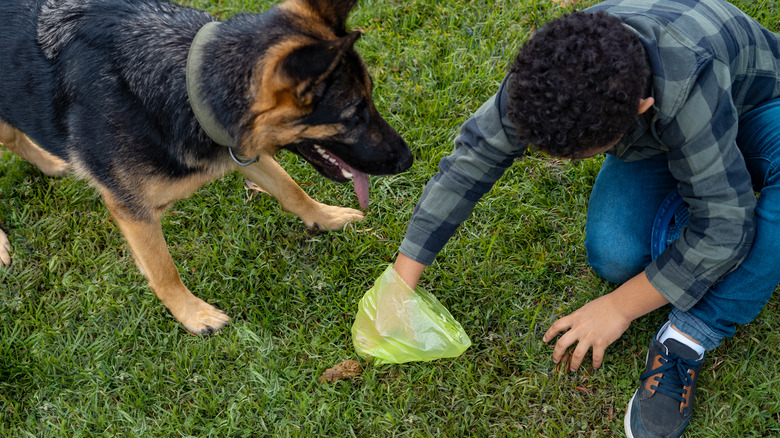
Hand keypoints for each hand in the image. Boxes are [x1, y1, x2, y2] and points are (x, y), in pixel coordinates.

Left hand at [542, 271, 668, 370]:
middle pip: (562, 343)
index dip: (549, 334)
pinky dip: (595, 364)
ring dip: (574, 364)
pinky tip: (595, 367)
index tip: (544, 340)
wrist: (619, 306)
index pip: (556, 326)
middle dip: (556, 354)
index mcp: (574, 318)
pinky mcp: (601, 342)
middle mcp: (579, 328)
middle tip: (554, 360)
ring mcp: (589, 336)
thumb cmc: (605, 304)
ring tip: (573, 369)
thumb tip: (576, 322)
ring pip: (577, 354)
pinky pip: (596, 357)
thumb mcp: (586, 308)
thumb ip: (579, 317)